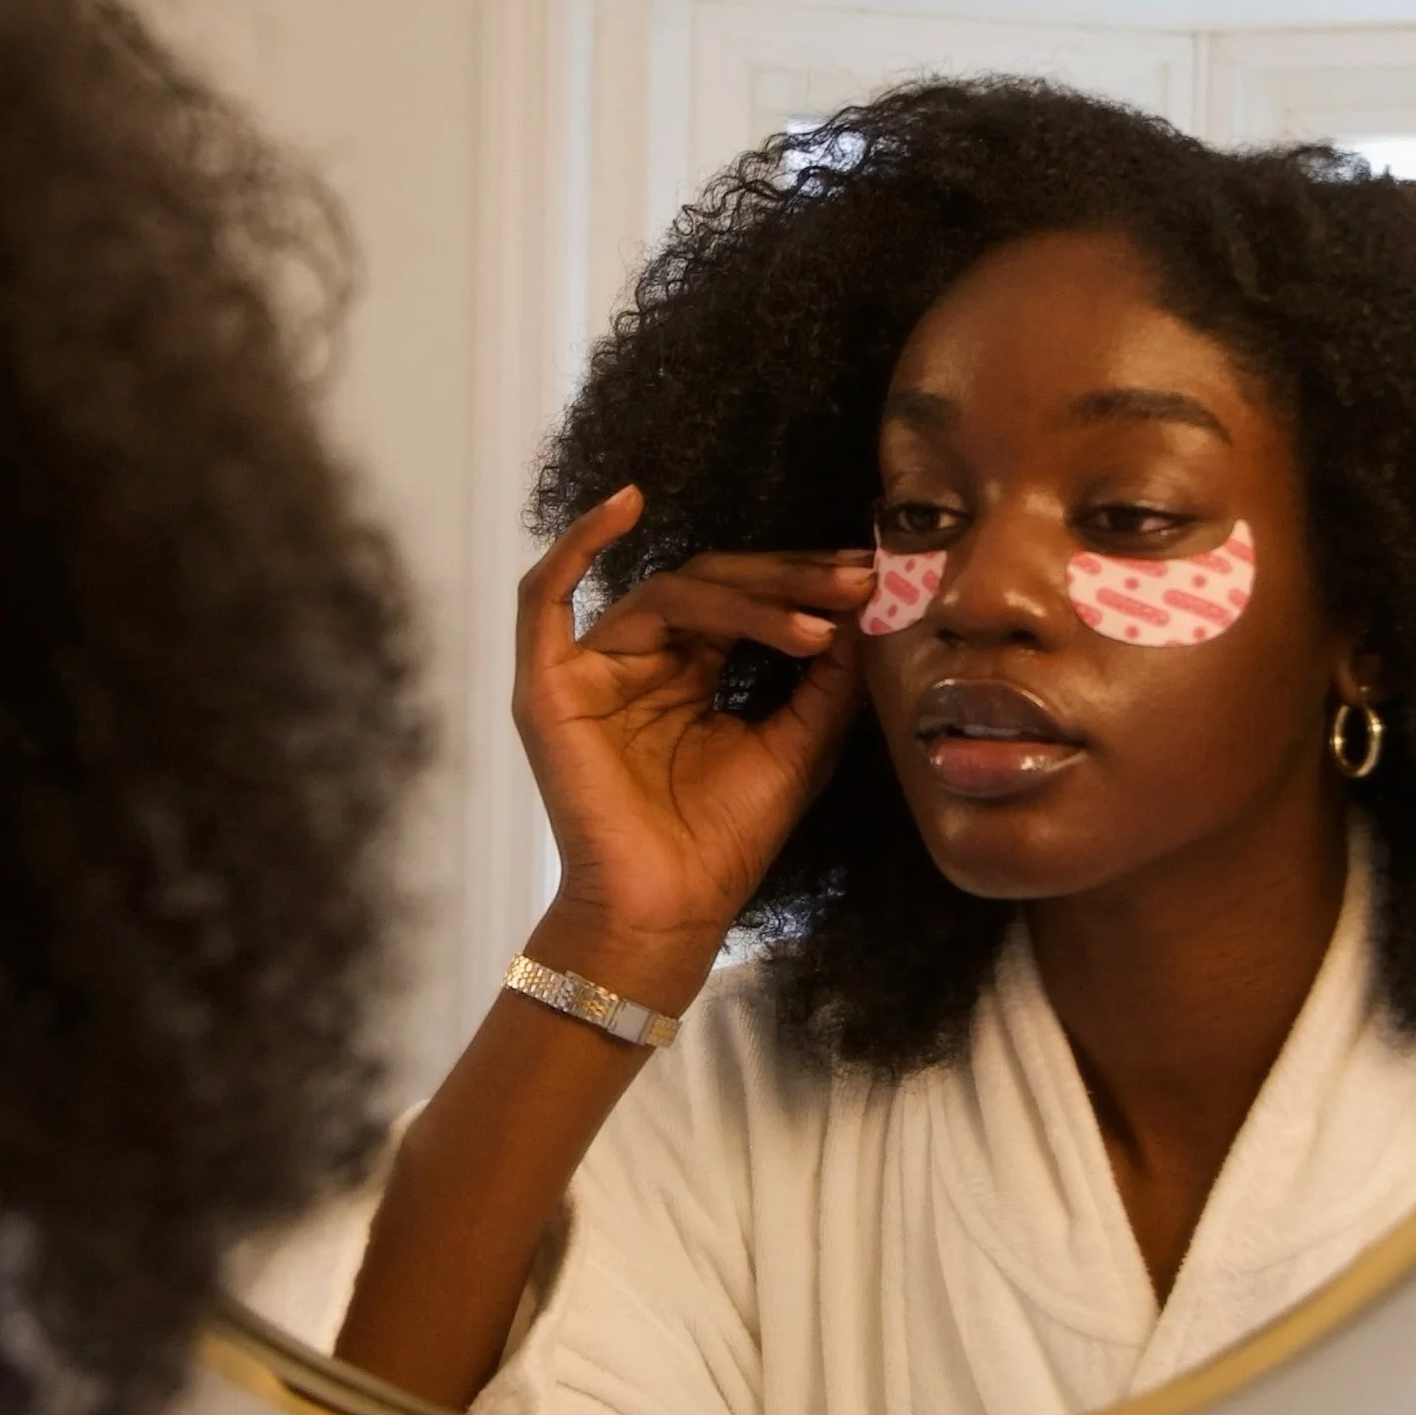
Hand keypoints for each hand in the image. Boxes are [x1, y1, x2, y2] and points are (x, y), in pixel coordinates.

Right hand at [513, 486, 871, 1005]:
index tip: (869, 575)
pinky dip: (580, 542)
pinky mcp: (549, 686)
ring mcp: (591, 670)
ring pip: (666, 593)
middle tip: (853, 579)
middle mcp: (639, 661)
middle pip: (710, 586)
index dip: (801, 583)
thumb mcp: (800, 745)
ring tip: (813, 618)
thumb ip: (828, 677)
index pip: (743, 602)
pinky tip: (627, 504)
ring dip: (745, 595)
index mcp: (689, 673)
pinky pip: (546, 595)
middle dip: (786, 580)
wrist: (670, 911)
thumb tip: (864, 602)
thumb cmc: (725, 841)